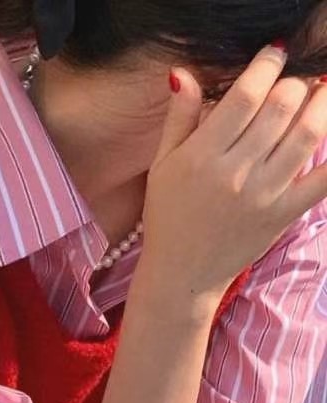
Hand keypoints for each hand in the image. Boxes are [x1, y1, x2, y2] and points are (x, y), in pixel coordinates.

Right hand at [142, 45, 326, 304]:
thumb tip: (185, 74)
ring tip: (320, 95)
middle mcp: (234, 174)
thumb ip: (179, 118)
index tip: (274, 55)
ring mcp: (263, 195)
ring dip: (322, 104)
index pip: (246, 94)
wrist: (180, 277)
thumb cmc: (168, 218)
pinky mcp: (283, 215)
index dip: (267, 65)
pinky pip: (323, 179)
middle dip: (294, 85)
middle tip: (291, 86)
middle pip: (282, 106)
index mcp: (201, 157)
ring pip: (308, 133)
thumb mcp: (161, 166)